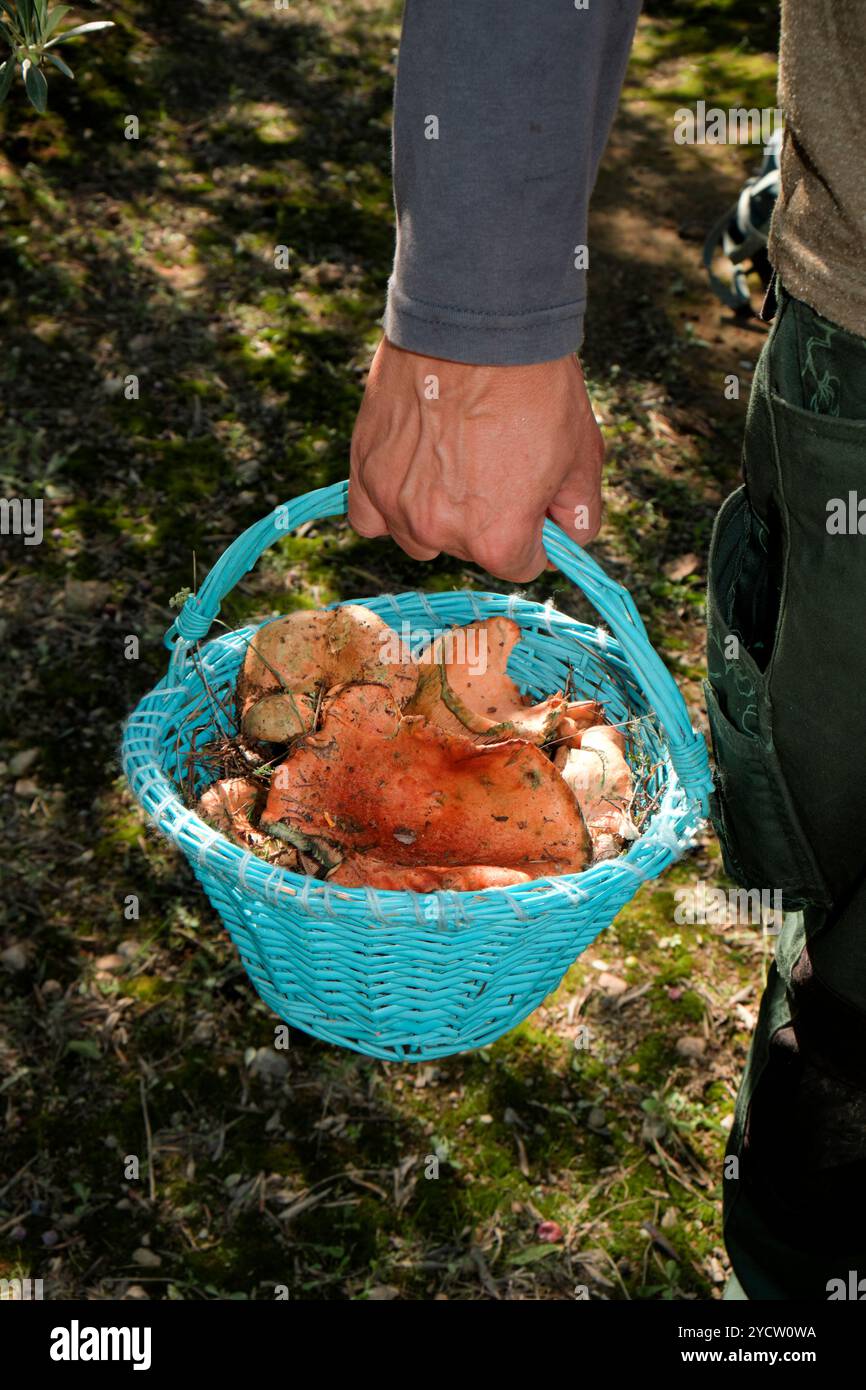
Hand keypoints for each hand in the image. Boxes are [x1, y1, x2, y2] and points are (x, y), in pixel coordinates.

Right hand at [348, 338, 603, 582]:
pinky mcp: (365, 471)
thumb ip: (580, 514)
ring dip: (438, 513)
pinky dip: (389, 504)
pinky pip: (370, 516)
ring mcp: (396, 502)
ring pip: (419, 537)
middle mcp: (440, 531)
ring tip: (453, 460)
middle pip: (470, 550)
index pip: (522, 565)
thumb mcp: (584, 455)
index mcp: (497, 539)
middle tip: (496, 460)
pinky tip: (411, 474)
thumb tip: (568, 540)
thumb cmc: (536, 385)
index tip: (534, 497)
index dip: (535, 532)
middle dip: (488, 518)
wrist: (480, 321)